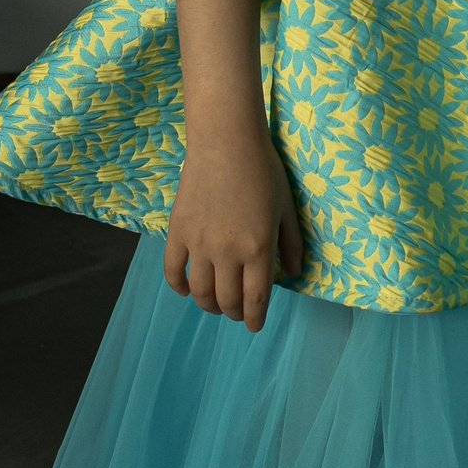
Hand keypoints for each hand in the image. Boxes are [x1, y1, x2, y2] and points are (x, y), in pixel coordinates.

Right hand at [164, 130, 302, 330]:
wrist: (226, 142)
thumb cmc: (263, 171)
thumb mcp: (286, 208)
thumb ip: (291, 244)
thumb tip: (294, 275)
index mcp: (259, 249)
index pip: (256, 298)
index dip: (255, 317)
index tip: (254, 325)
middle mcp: (228, 253)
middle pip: (227, 300)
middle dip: (234, 313)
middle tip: (238, 313)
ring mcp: (200, 244)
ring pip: (200, 292)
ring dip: (208, 305)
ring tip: (215, 304)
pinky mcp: (178, 232)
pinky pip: (173, 271)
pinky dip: (179, 287)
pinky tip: (187, 289)